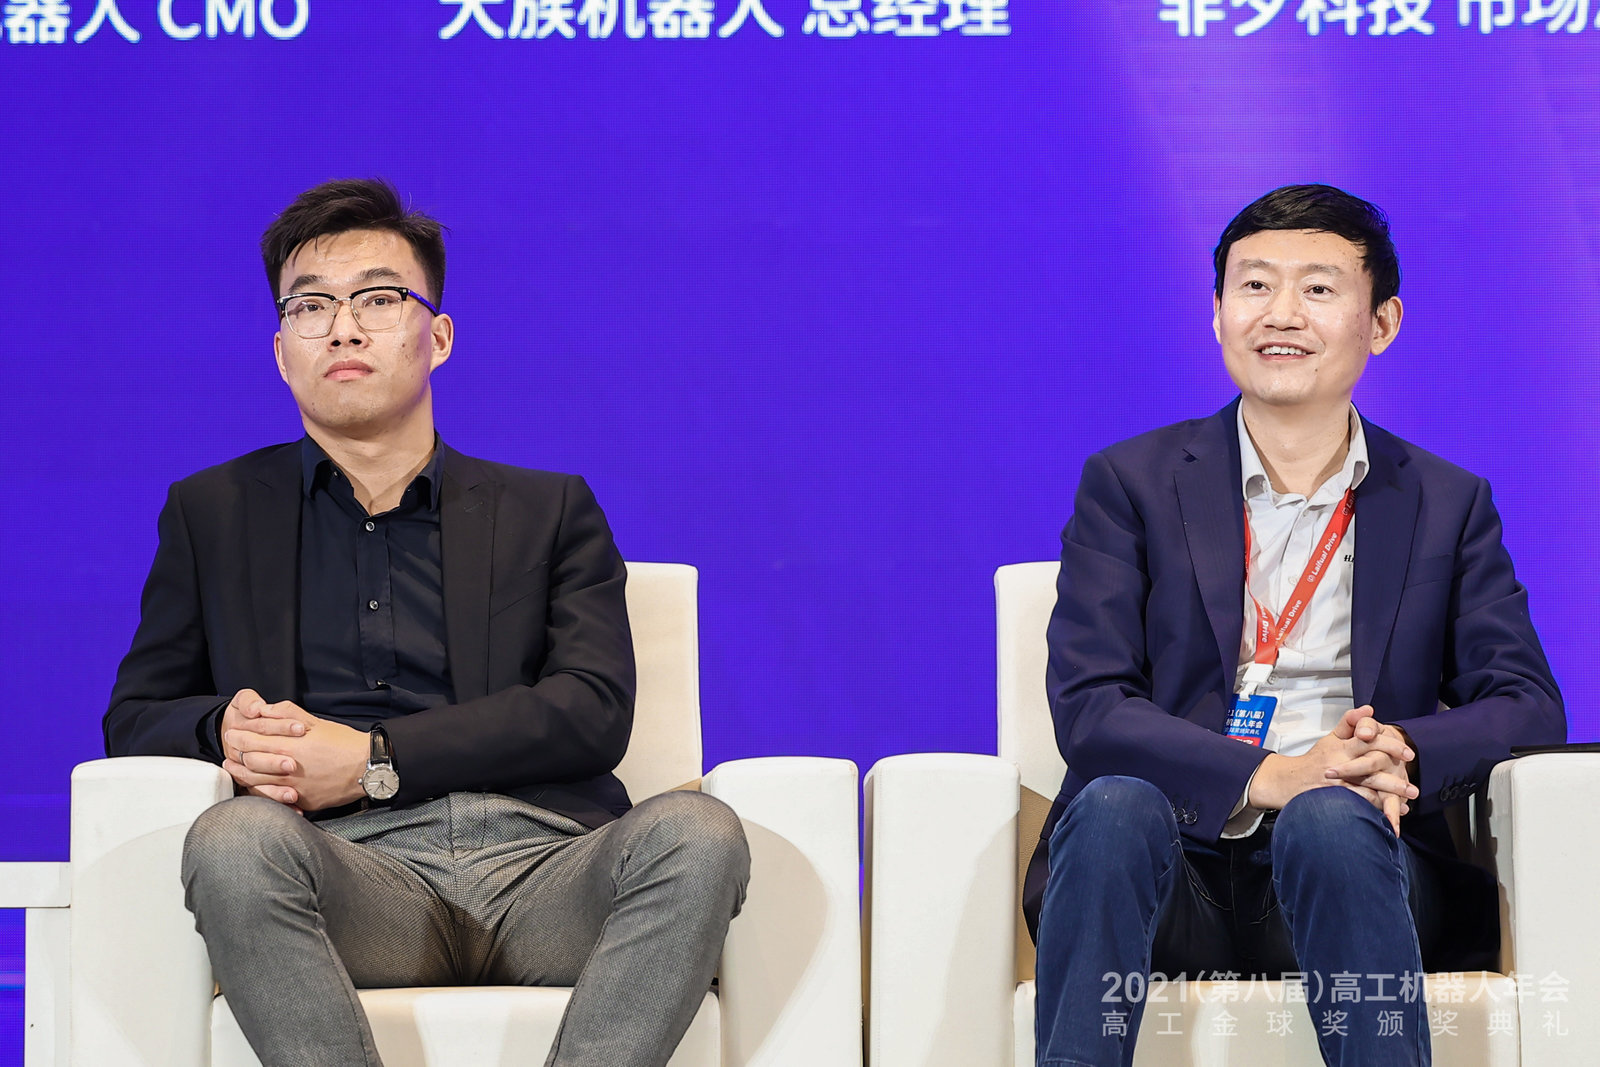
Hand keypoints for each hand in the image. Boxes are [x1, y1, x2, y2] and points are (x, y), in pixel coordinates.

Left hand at [221, 695, 369, 811]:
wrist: (367, 767)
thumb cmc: (343, 743)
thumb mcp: (316, 722)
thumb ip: (287, 713)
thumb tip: (264, 709)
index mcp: (290, 747)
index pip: (252, 742)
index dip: (239, 737)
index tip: (232, 733)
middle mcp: (287, 770)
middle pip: (250, 763)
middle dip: (236, 754)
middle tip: (230, 749)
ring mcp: (294, 788)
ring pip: (257, 783)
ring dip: (241, 774)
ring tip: (234, 768)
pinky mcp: (303, 801)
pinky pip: (274, 799)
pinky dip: (261, 792)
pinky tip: (254, 786)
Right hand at [1247, 706, 1416, 834]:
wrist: (1289, 781)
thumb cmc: (1315, 759)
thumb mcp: (1331, 737)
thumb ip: (1350, 723)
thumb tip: (1369, 709)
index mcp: (1341, 747)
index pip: (1368, 741)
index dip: (1390, 745)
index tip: (1408, 753)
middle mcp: (1340, 764)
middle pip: (1371, 766)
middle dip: (1394, 775)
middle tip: (1413, 781)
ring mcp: (1338, 784)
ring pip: (1369, 787)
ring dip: (1391, 793)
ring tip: (1409, 796)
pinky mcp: (1337, 799)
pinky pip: (1361, 803)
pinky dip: (1380, 806)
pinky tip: (1396, 810)